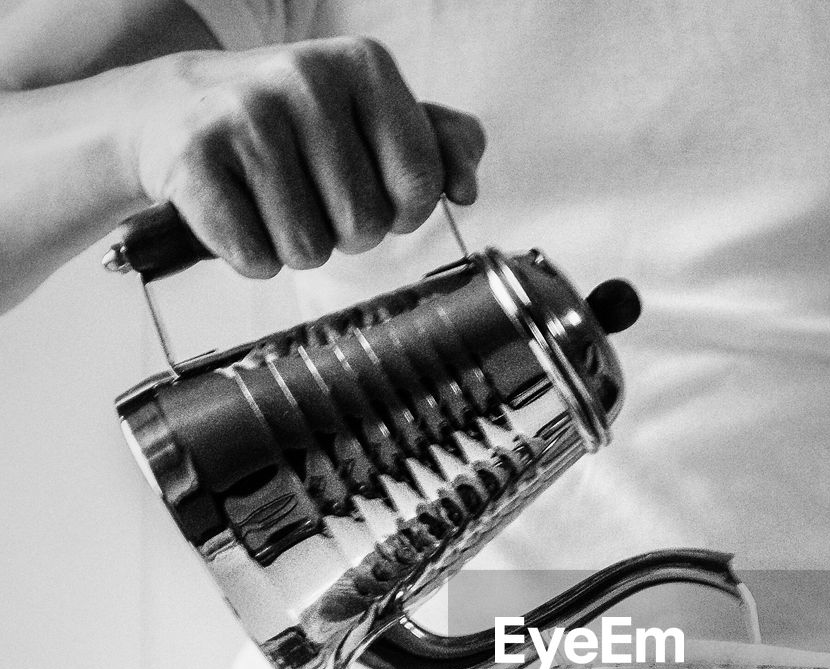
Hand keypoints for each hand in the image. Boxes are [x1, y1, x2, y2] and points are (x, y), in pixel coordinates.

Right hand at [130, 37, 484, 276]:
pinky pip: (254, 256)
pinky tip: (237, 213)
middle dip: (345, 231)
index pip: (421, 183)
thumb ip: (440, 144)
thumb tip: (466, 188)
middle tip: (312, 195)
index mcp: (364, 64)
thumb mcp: (374, 117)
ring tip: (272, 202)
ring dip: (296, 246)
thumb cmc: (297, 128)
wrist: (176, 109)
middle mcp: (306, 77)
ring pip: (309, 248)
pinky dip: (250, 255)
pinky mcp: (193, 159)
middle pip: (365, 223)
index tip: (376, 192)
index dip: (403, 210)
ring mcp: (245, 115)